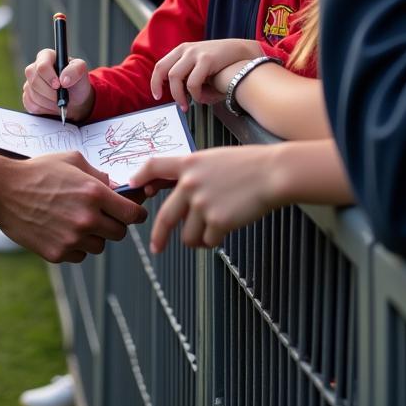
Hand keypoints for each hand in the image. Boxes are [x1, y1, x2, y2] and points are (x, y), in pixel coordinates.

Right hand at [0, 151, 146, 261]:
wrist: (4, 191)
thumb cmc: (38, 171)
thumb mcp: (72, 161)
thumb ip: (99, 175)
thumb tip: (116, 188)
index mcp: (94, 193)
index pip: (133, 214)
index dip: (136, 213)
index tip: (134, 212)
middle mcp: (87, 218)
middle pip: (120, 233)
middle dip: (114, 223)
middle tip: (101, 214)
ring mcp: (72, 239)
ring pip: (100, 246)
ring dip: (94, 236)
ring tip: (75, 219)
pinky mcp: (58, 254)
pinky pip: (80, 255)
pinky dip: (76, 246)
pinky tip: (61, 229)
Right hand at [23, 48, 94, 121]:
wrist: (75, 101)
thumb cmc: (77, 82)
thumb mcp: (81, 71)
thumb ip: (75, 70)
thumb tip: (63, 79)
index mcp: (46, 56)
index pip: (42, 66)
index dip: (50, 77)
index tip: (59, 85)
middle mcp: (35, 68)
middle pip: (34, 80)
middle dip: (50, 92)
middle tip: (61, 97)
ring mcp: (29, 83)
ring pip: (32, 94)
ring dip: (48, 102)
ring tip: (59, 100)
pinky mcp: (27, 97)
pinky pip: (31, 105)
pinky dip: (44, 109)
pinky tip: (52, 105)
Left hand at [129, 147, 281, 252]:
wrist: (272, 173)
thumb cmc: (248, 165)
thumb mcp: (214, 159)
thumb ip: (194, 173)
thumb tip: (179, 192)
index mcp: (189, 163)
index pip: (154, 166)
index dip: (140, 176)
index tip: (134, 187)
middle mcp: (190, 183)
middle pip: (166, 216)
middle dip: (159, 235)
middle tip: (156, 247)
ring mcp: (202, 203)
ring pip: (188, 235)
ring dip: (197, 238)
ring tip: (211, 230)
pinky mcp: (217, 220)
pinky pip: (208, 241)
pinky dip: (215, 240)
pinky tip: (226, 229)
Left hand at [150, 39, 261, 110]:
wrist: (244, 53)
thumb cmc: (222, 64)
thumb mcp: (201, 65)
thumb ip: (189, 76)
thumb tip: (179, 95)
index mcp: (182, 50)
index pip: (160, 65)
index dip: (155, 81)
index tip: (156, 95)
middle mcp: (186, 49)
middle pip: (163, 69)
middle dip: (160, 87)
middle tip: (166, 101)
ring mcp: (196, 53)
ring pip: (175, 77)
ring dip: (178, 95)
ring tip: (186, 105)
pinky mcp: (206, 59)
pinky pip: (192, 82)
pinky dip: (194, 94)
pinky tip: (201, 99)